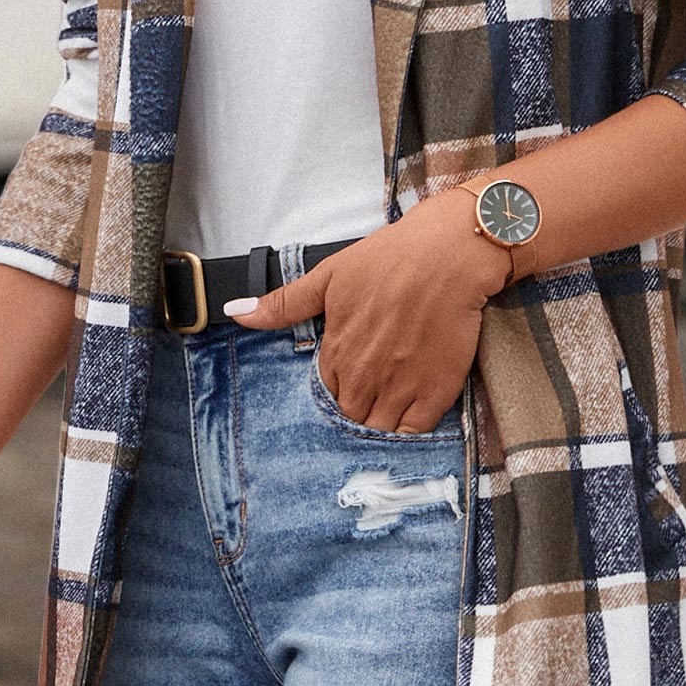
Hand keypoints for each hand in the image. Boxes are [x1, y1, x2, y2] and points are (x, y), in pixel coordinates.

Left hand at [223, 188, 511, 432]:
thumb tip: (234, 313)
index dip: (340, 387)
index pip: (327, 392)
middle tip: (374, 391)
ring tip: (391, 404)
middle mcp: (364, 374)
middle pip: (351, 416)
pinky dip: (408, 431)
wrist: (450, 253)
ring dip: (380, 423)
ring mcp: (400, 386)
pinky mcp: (436, 391)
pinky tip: (411, 412)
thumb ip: (284, 304)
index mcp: (336, 350)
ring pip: (378, 430)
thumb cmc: (390, 258)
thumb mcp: (330, 275)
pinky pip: (413, 433)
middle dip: (358, 408)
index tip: (353, 377)